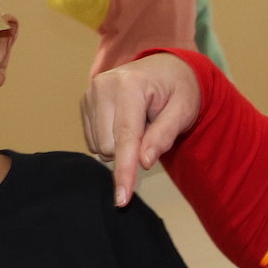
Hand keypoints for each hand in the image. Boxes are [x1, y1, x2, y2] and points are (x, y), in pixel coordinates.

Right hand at [81, 51, 201, 205]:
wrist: (166, 68)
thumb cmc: (178, 90)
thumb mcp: (183, 111)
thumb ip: (163, 136)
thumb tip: (144, 162)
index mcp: (130, 85)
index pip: (125, 137)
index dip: (125, 170)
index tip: (122, 198)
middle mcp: (103, 86)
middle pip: (108, 146)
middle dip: (130, 151)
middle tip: (151, 130)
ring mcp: (91, 93)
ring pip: (98, 146)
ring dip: (120, 146)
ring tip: (139, 122)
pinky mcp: (84, 102)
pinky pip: (93, 140)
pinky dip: (110, 140)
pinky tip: (124, 123)